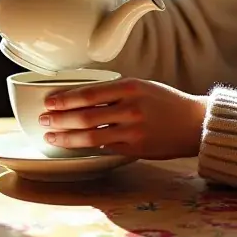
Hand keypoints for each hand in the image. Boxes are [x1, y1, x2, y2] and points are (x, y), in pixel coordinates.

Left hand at [39, 77, 208, 159]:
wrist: (194, 123)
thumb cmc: (166, 102)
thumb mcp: (142, 86)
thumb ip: (115, 92)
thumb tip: (81, 98)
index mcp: (130, 87)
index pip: (89, 93)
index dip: (65, 99)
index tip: (48, 102)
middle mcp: (130, 108)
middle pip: (85, 116)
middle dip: (59, 120)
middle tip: (42, 121)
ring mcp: (133, 130)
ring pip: (90, 136)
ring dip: (66, 138)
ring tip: (51, 137)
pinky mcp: (135, 149)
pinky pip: (104, 148)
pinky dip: (87, 147)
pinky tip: (76, 146)